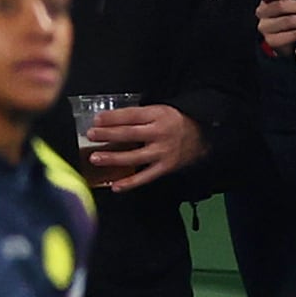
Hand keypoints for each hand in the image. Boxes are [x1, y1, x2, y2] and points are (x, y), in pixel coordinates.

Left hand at [81, 98, 204, 192]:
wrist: (204, 135)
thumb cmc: (174, 122)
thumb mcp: (158, 111)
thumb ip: (135, 116)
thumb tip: (105, 121)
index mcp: (157, 115)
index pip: (131, 115)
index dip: (113, 117)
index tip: (96, 119)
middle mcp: (160, 134)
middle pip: (130, 134)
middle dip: (108, 135)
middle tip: (91, 135)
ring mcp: (163, 152)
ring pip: (135, 157)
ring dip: (113, 158)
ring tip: (95, 158)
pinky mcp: (165, 167)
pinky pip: (145, 177)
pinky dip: (130, 183)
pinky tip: (115, 185)